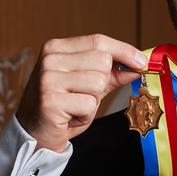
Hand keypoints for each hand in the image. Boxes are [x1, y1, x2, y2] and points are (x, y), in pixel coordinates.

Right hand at [16, 34, 146, 151]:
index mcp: (57, 47)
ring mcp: (48, 78)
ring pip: (98, 82)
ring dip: (93, 101)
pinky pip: (89, 104)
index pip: (99, 41)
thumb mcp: (88, 84)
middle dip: (102, 83)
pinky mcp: (50, 100)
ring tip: (75, 106)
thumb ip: (112, 73)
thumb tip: (139, 64)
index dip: (124, 51)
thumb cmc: (63, 106)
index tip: (142, 61)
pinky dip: (85, 115)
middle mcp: (50, 59)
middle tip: (83, 95)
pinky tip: (69, 116)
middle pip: (102, 61)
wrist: (34, 134)